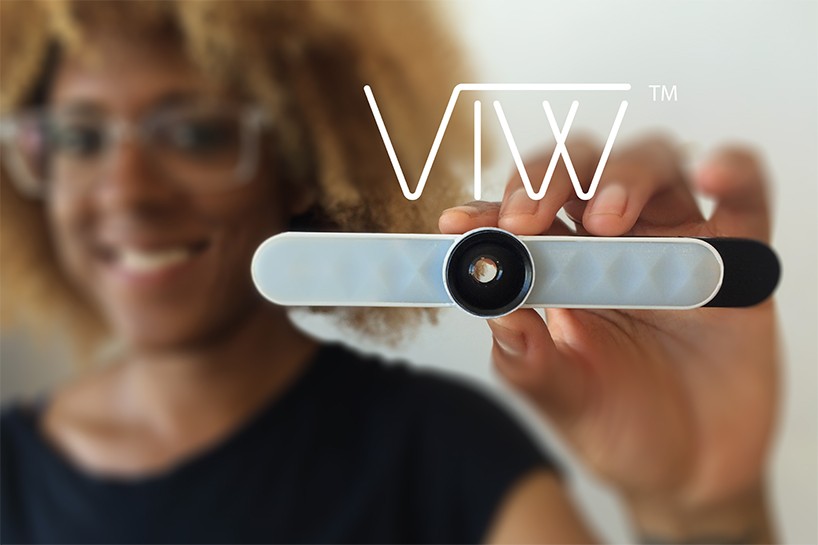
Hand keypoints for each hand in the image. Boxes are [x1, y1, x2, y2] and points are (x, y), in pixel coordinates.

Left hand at [439, 136, 778, 540]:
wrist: (692, 469)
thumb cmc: (618, 424)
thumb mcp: (563, 400)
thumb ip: (528, 359)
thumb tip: (495, 308)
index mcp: (558, 269)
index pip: (518, 219)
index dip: (486, 212)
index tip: (457, 223)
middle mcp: (613, 244)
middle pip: (579, 170)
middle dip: (546, 178)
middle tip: (526, 216)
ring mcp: (675, 243)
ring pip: (651, 163)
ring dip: (622, 175)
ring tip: (606, 220)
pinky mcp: (740, 255)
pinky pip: (744, 193)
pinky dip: (732, 170)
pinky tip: (711, 176)